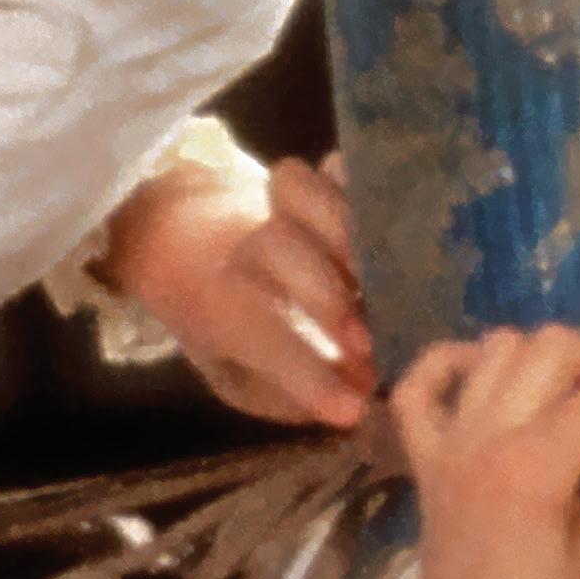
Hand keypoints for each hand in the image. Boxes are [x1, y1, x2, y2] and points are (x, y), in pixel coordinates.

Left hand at [106, 148, 375, 427]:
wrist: (183, 242)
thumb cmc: (224, 324)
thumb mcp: (236, 376)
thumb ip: (289, 393)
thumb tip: (357, 402)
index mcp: (213, 302)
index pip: (254, 330)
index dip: (304, 371)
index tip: (350, 410)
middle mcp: (241, 242)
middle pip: (277, 246)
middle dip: (326, 296)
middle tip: (368, 345)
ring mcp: (276, 203)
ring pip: (299, 191)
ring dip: (348, 232)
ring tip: (387, 277)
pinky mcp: (310, 178)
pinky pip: (332, 168)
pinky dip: (363, 188)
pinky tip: (396, 225)